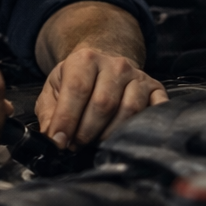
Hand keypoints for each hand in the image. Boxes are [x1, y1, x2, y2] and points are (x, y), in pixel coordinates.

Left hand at [34, 46, 167, 148]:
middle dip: (87, 131)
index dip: (67, 119)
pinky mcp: (155, 89)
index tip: (60, 142)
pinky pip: (156, 110)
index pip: (77, 89)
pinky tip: (129, 139)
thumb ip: (49, 113)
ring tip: (96, 143)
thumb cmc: (77, 81)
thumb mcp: (54, 90)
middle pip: (104, 103)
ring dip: (110, 134)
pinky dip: (144, 127)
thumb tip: (53, 138)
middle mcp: (115, 65)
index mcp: (85, 59)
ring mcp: (138, 76)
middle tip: (76, 146)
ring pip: (129, 110)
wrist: (103, 65)